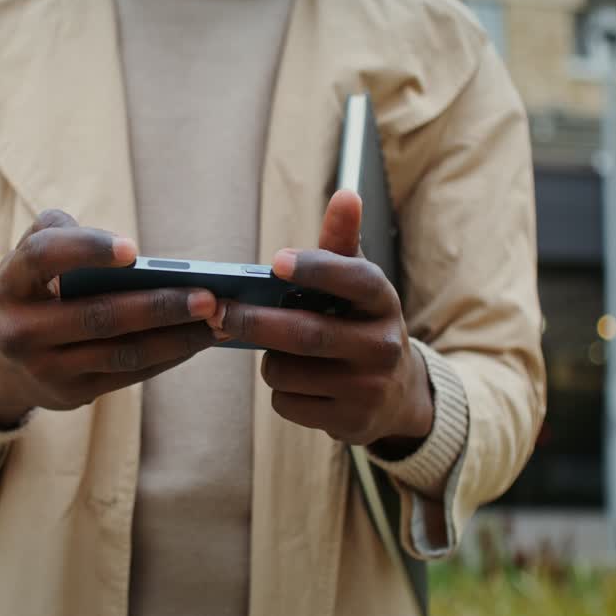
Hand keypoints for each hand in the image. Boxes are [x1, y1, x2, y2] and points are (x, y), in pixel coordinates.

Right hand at [0, 209, 218, 426]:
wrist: (8, 363)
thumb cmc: (37, 290)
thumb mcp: (32, 257)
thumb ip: (62, 232)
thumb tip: (126, 251)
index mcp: (11, 281)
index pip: (43, 257)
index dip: (87, 250)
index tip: (134, 249)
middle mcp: (20, 329)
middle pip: (98, 315)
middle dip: (159, 306)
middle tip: (208, 296)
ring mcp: (46, 367)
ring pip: (122, 352)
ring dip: (177, 337)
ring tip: (218, 320)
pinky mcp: (72, 394)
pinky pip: (129, 374)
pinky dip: (169, 356)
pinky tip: (200, 340)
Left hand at [212, 191, 433, 452]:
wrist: (396, 395)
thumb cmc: (360, 323)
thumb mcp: (358, 286)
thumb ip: (342, 243)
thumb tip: (345, 194)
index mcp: (383, 300)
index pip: (354, 279)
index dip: (316, 269)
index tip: (275, 263)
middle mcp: (383, 344)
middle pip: (305, 333)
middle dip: (254, 322)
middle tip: (219, 312)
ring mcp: (368, 387)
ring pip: (287, 371)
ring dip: (267, 360)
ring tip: (274, 351)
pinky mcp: (350, 422)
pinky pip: (288, 403)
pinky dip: (278, 391)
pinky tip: (294, 383)